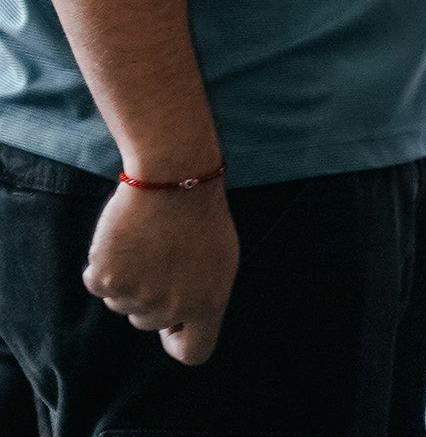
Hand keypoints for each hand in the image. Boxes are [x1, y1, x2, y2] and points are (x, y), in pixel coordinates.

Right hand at [84, 182, 236, 365]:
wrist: (174, 179)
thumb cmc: (200, 215)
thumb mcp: (220, 260)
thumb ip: (202, 295)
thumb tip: (180, 321)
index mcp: (207, 304)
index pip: (194, 352)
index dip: (179, 339)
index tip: (172, 325)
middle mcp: (171, 307)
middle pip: (147, 323)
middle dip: (150, 298)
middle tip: (161, 259)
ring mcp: (137, 295)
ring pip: (121, 304)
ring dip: (128, 280)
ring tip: (146, 245)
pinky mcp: (107, 278)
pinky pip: (98, 284)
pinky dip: (105, 265)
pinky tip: (124, 241)